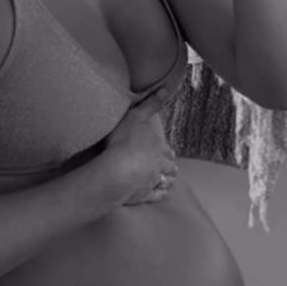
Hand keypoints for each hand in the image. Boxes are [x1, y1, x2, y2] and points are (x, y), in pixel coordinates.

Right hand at [103, 86, 179, 205]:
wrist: (116, 172)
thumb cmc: (123, 142)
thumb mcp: (136, 116)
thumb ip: (151, 104)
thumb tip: (167, 89)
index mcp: (158, 148)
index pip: (167, 150)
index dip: (168, 150)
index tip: (168, 152)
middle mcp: (159, 166)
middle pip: (169, 167)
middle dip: (170, 166)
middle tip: (170, 166)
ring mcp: (152, 182)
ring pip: (166, 181)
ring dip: (168, 180)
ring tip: (168, 179)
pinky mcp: (143, 195)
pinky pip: (155, 196)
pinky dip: (159, 194)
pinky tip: (159, 193)